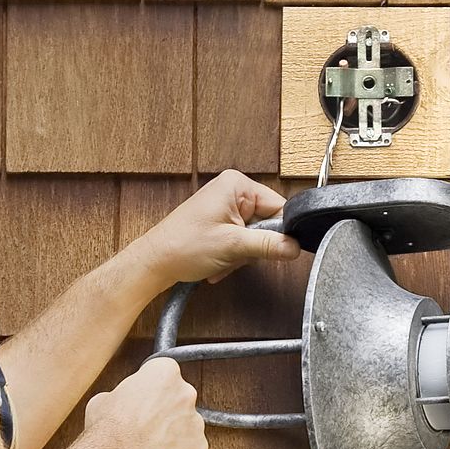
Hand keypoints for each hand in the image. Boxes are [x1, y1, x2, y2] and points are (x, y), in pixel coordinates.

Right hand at [85, 357, 207, 448]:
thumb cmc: (108, 431)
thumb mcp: (102, 401)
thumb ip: (121, 398)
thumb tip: (119, 406)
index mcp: (164, 373)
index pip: (163, 375)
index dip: (150, 392)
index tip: (142, 402)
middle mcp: (186, 394)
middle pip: (178, 402)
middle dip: (164, 415)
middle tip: (144, 429)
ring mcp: (196, 423)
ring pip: (186, 430)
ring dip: (171, 438)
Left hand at [133, 170, 301, 292]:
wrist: (154, 263)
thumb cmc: (182, 246)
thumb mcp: (234, 246)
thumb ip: (269, 246)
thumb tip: (295, 247)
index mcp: (237, 185)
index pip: (279, 206)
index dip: (279, 232)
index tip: (276, 249)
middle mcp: (232, 192)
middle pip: (266, 225)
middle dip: (252, 248)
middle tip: (235, 254)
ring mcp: (225, 208)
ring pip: (253, 238)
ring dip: (240, 256)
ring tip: (221, 259)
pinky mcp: (219, 224)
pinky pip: (239, 243)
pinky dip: (231, 258)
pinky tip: (217, 263)